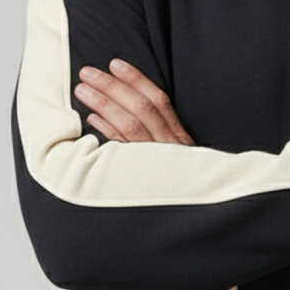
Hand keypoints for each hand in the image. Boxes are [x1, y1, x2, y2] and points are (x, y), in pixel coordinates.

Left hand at [73, 59, 239, 289]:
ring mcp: (160, 166)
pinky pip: (125, 155)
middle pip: (141, 111)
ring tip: (81, 90)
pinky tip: (90, 121)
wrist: (208, 226)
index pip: (159, 101)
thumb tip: (122, 113)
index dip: (136, 80)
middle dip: (112, 88)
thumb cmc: (187, 191)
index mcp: (181, 140)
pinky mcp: (147, 182)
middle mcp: (173, 150)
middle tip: (87, 72)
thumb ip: (160, 137)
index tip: (115, 62)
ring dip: (104, 106)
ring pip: (131, 129)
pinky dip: (107, 134)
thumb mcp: (180, 159)